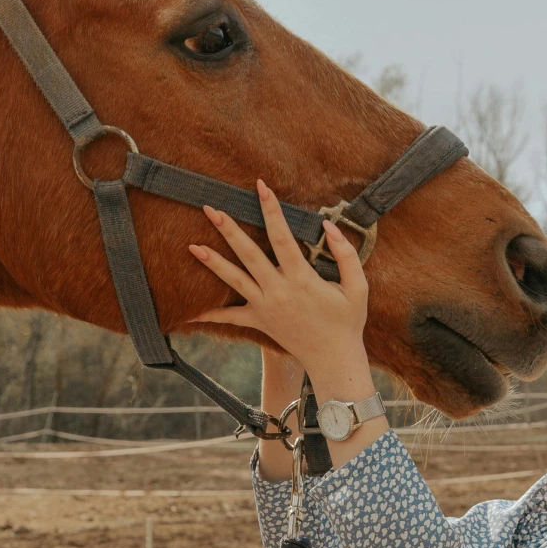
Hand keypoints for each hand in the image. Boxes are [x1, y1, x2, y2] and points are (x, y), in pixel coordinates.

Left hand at [189, 182, 371, 393]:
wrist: (333, 360)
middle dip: (228, 229)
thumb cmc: (347, 322)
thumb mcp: (358, 287)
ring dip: (212, 262)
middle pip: (248, 254)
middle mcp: (278, 290)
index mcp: (302, 278)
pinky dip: (209, 314)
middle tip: (209, 208)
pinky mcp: (259, 321)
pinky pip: (230, 317)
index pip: (282, 236)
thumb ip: (346, 254)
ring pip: (234, 279)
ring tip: (191, 246)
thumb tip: (329, 226)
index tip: (261, 187)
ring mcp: (265, 307)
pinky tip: (189, 310)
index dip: (271, 210)